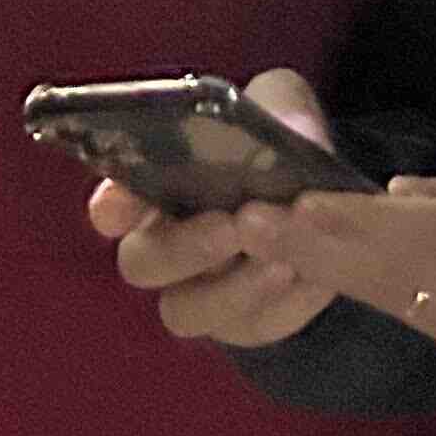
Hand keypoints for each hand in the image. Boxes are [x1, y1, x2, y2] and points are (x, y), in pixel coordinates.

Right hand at [94, 67, 344, 348]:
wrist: (325, 195)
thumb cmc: (277, 145)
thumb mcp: (282, 107)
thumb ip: (281, 107)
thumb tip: (293, 134)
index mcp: (153, 188)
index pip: (111, 204)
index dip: (113, 206)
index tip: (126, 204)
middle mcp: (162, 246)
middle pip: (141, 264)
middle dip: (185, 247)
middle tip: (234, 225)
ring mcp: (198, 292)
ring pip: (185, 311)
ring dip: (233, 289)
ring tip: (283, 261)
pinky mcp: (244, 322)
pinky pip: (252, 328)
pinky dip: (284, 306)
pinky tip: (314, 278)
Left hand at [243, 127, 435, 369]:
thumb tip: (397, 199)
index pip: (413, 233)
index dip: (347, 223)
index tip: (291, 205)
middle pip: (385, 272)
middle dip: (311, 248)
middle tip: (246, 223)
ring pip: (388, 300)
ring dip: (323, 273)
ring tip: (263, 245)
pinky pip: (409, 316)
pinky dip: (360, 291)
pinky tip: (317, 271)